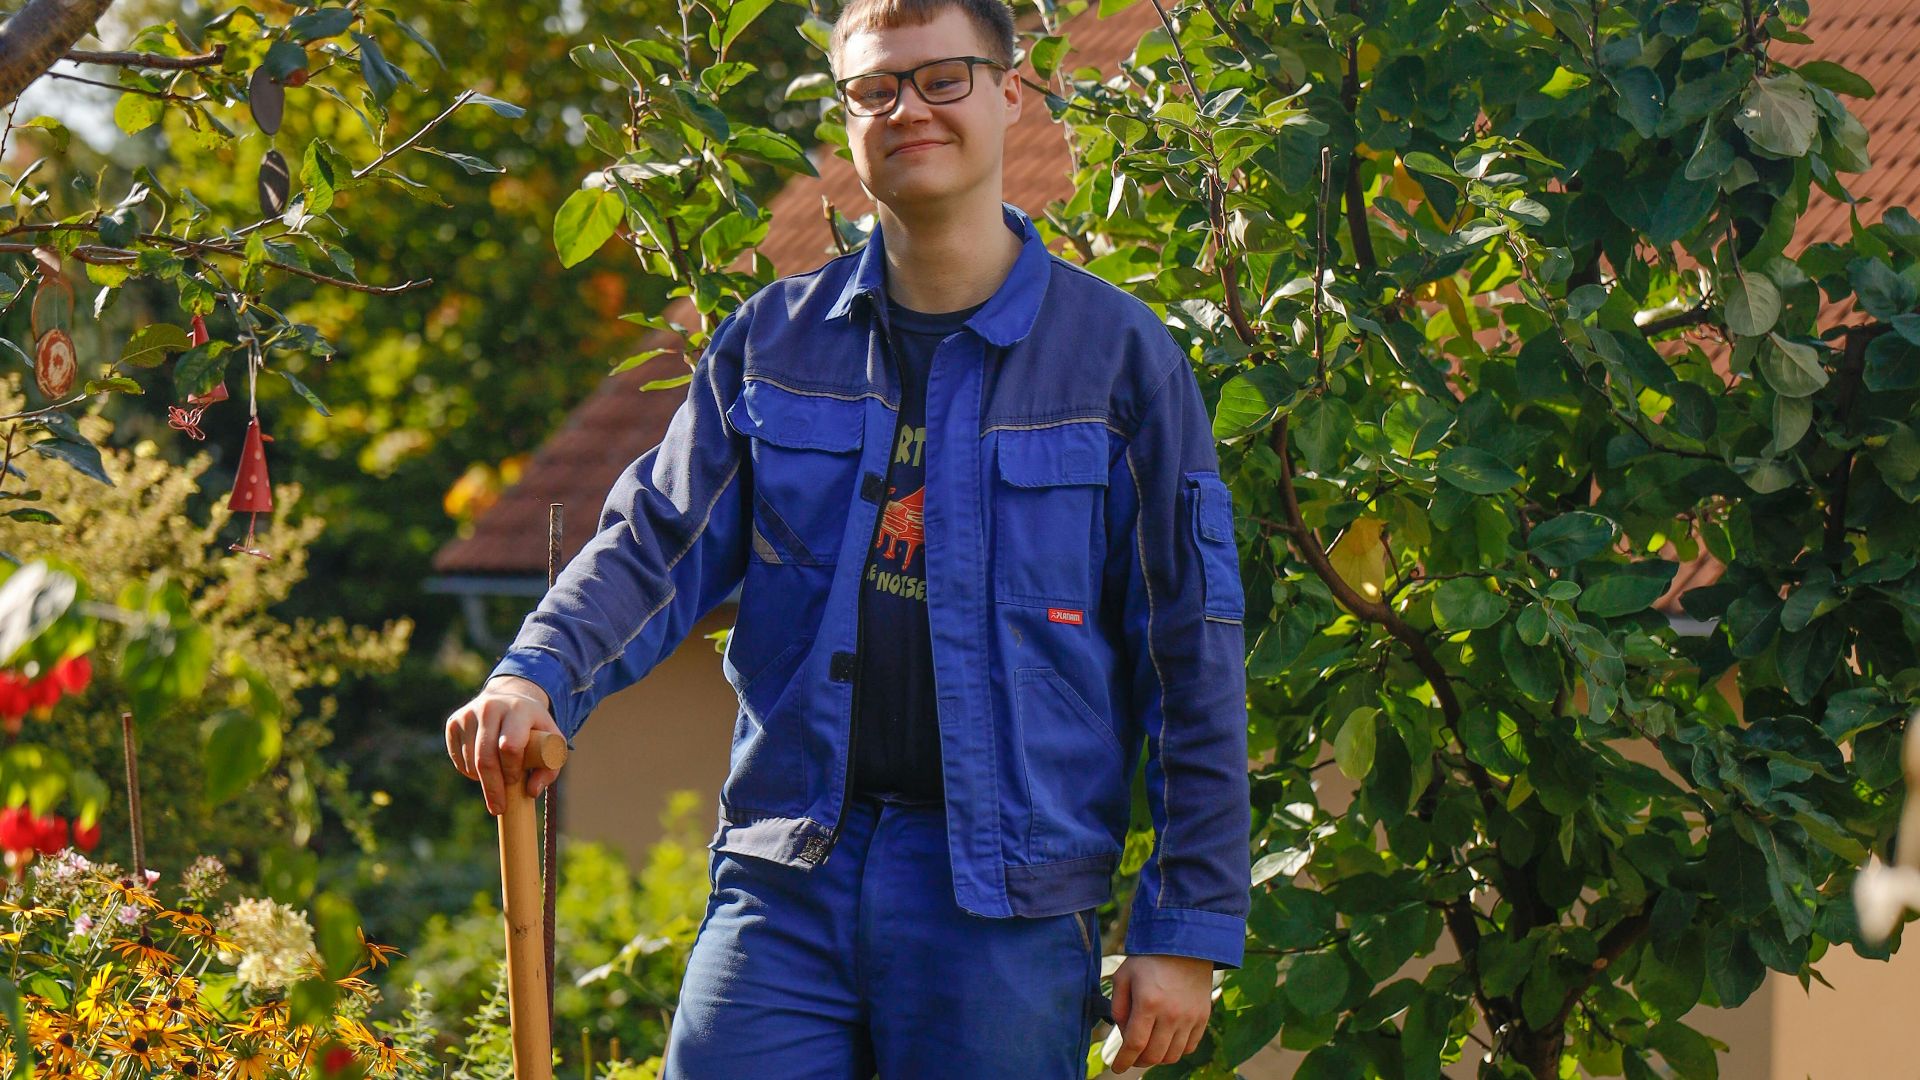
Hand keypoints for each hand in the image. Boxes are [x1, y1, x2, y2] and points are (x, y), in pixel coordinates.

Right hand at [446, 675, 565, 816]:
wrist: (510, 699)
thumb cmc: (534, 728)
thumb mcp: (552, 742)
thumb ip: (550, 769)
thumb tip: (531, 792)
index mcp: (518, 709)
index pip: (509, 746)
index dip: (511, 769)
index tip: (515, 781)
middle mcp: (490, 707)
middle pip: (485, 758)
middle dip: (492, 787)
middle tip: (498, 807)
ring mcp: (469, 714)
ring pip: (470, 761)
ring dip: (481, 779)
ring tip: (496, 777)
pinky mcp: (453, 722)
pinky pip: (458, 758)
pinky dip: (469, 771)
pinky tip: (482, 766)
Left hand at [1103, 953, 1213, 1072]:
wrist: (1186, 944)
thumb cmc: (1150, 959)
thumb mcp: (1124, 975)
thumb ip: (1118, 1006)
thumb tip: (1122, 1032)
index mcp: (1148, 1003)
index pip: (1135, 1045)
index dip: (1123, 1061)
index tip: (1117, 1068)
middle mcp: (1171, 1014)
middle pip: (1153, 1055)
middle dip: (1138, 1061)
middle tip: (1131, 1057)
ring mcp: (1190, 1018)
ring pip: (1172, 1055)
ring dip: (1157, 1058)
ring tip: (1148, 1050)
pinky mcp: (1203, 1017)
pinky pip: (1189, 1047)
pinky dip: (1176, 1051)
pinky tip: (1166, 1042)